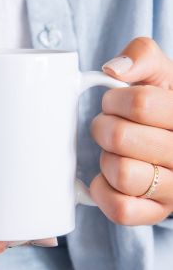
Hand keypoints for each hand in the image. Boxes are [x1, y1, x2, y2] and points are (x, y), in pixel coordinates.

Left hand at [90, 37, 172, 224]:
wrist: (169, 143)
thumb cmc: (159, 108)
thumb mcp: (158, 75)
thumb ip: (142, 56)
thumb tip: (114, 70)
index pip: (140, 104)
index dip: (113, 100)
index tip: (113, 102)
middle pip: (121, 138)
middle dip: (103, 127)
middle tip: (109, 127)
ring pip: (121, 173)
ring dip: (106, 159)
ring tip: (114, 153)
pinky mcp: (155, 212)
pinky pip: (120, 209)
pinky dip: (103, 191)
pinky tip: (107, 178)